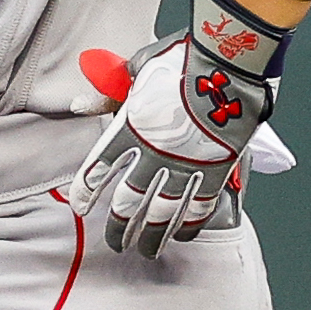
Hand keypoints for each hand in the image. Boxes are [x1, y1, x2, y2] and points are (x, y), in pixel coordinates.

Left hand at [80, 0, 286, 258]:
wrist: (230, 61)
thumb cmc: (183, 58)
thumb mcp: (139, 67)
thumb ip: (109, 93)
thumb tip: (80, 106)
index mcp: (130, 128)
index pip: (98, 169)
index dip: (86, 192)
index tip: (80, 208)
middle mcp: (154, 153)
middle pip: (128, 202)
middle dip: (119, 228)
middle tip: (115, 244)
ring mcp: (186, 165)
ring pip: (161, 213)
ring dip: (150, 236)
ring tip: (145, 251)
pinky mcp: (217, 170)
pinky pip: (199, 207)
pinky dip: (188, 225)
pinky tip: (180, 236)